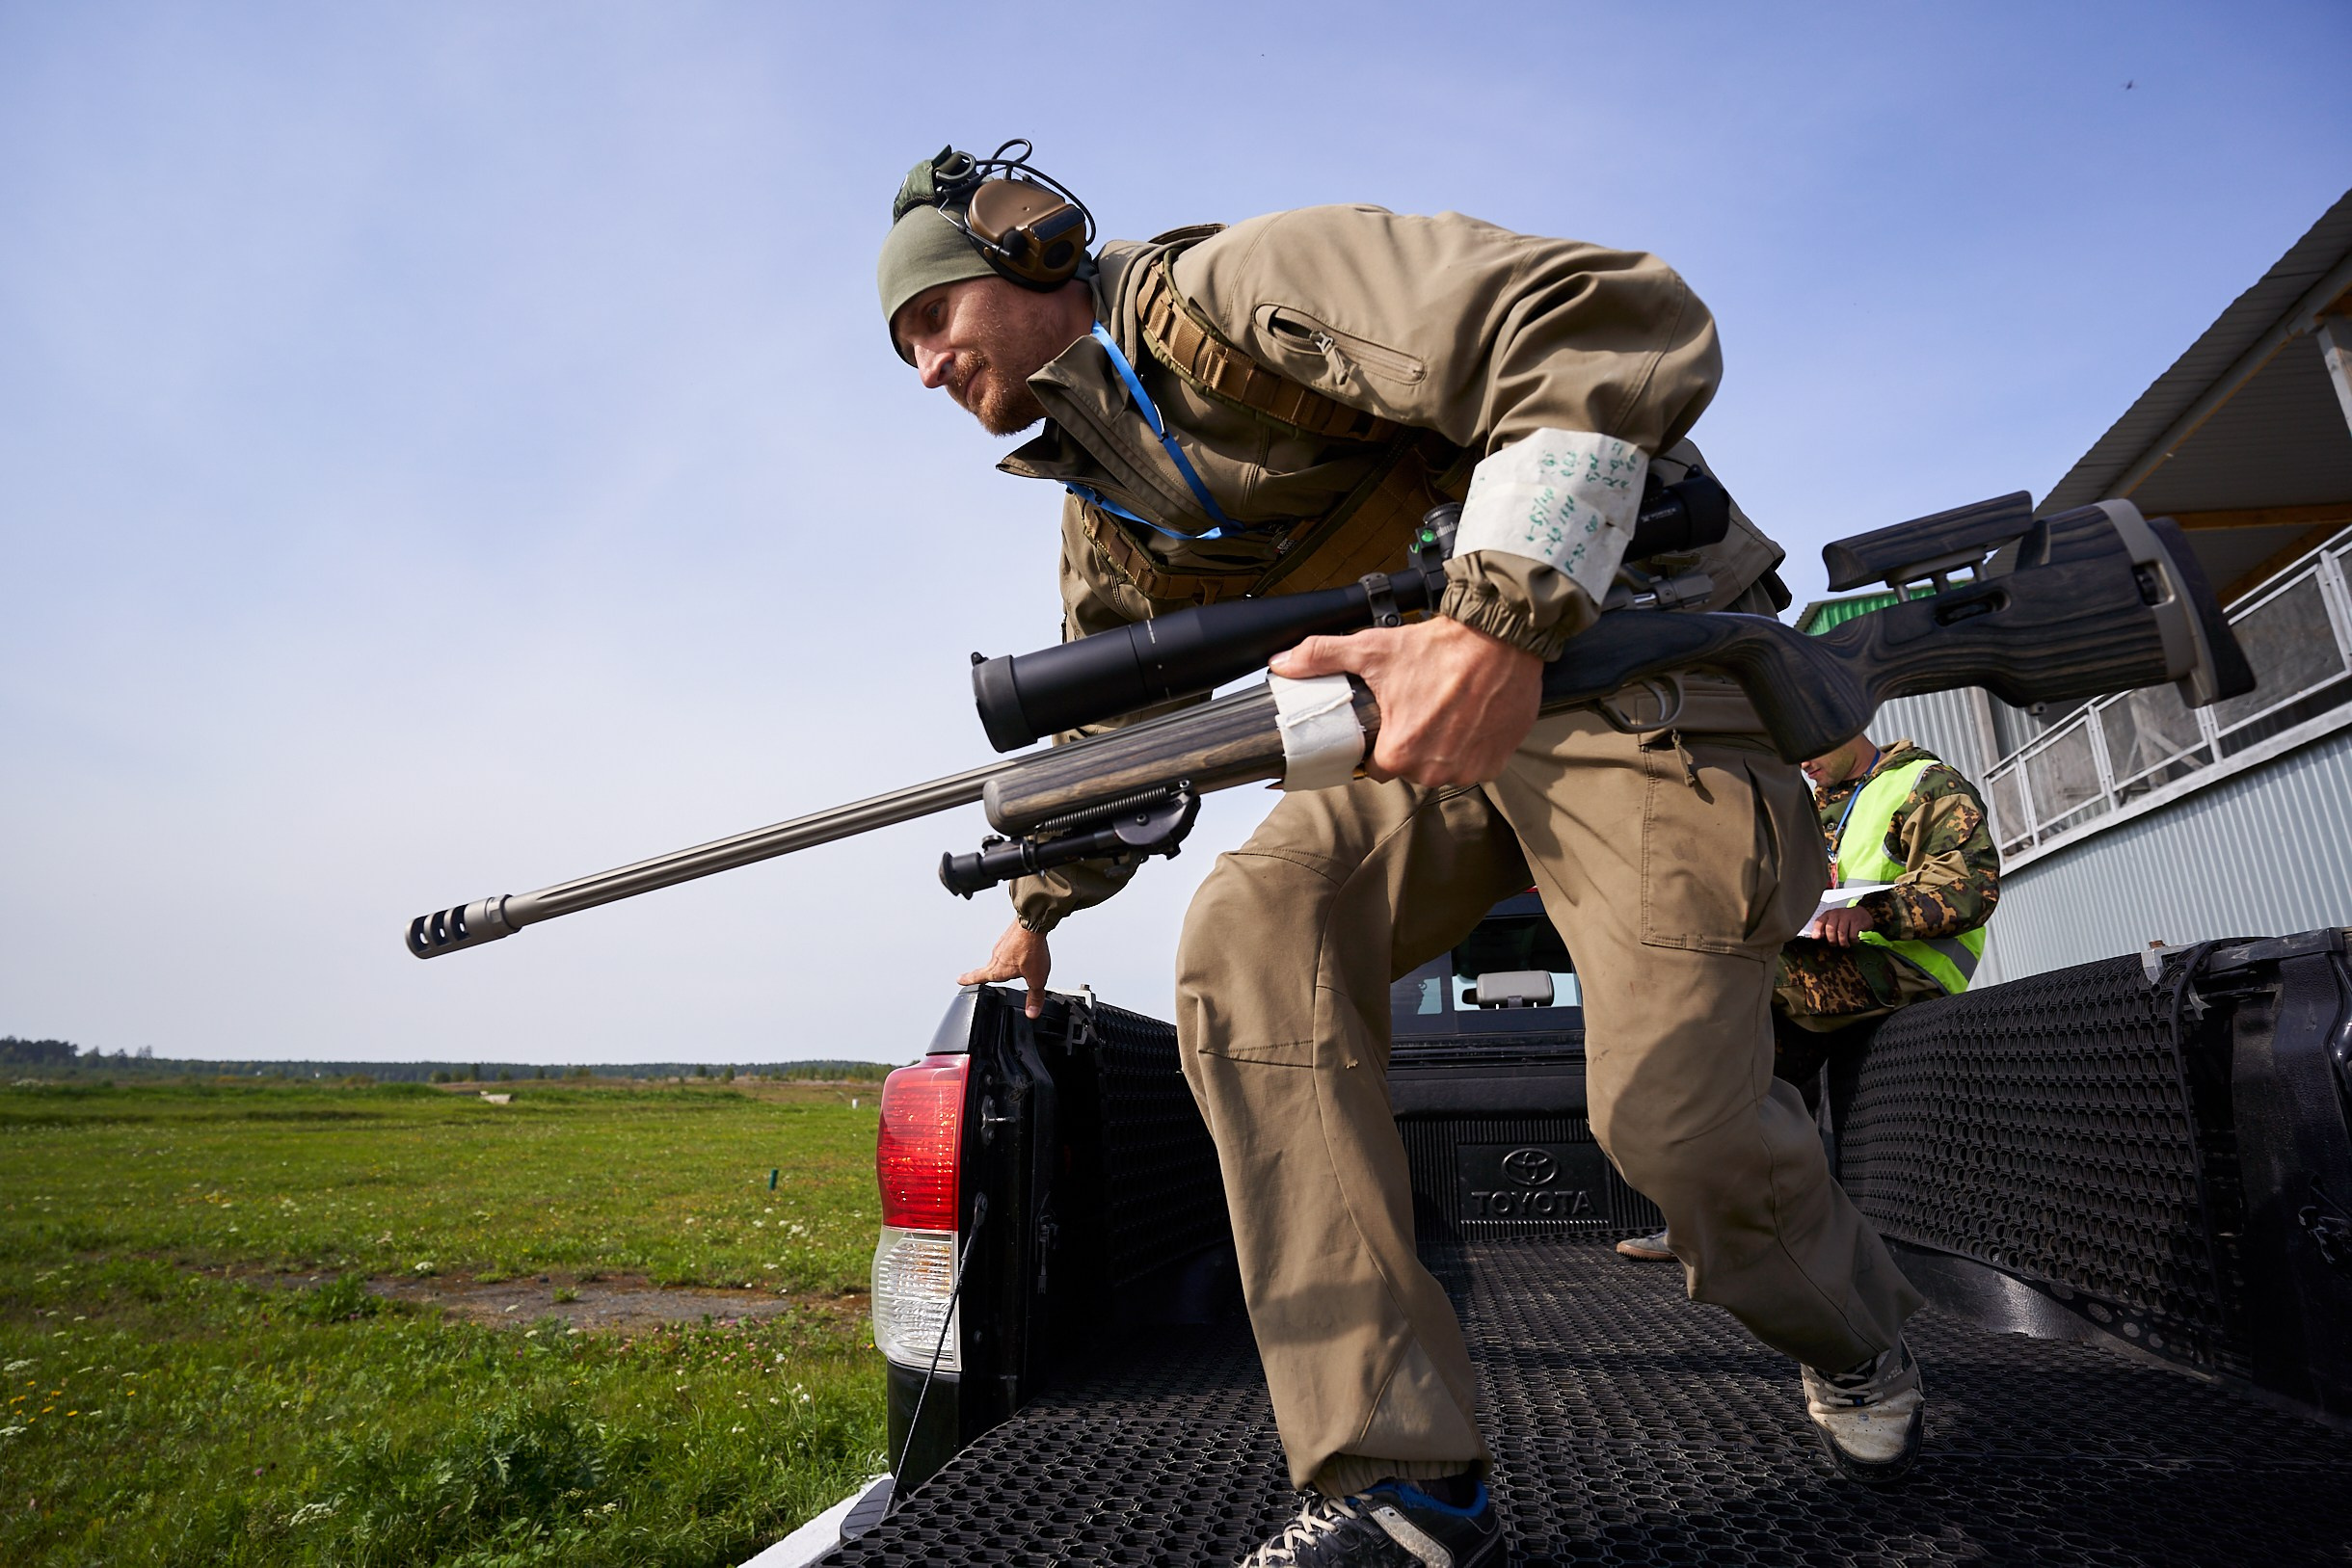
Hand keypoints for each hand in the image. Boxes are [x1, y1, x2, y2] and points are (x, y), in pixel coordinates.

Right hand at [957, 920, 1050, 1017]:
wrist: (1034, 923)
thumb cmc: (1030, 949)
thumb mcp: (1036, 979)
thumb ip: (1034, 996)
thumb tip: (1031, 1012)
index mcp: (997, 969)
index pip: (978, 978)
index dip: (968, 980)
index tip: (959, 980)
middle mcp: (996, 956)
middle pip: (990, 967)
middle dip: (991, 973)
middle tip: (986, 976)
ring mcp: (1003, 944)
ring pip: (1001, 956)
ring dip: (1006, 961)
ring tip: (1014, 964)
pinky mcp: (1010, 935)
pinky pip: (1010, 946)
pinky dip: (1015, 950)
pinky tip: (1024, 950)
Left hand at [1269, 617, 1541, 786]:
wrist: (1500, 638)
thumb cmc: (1439, 648)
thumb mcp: (1373, 649)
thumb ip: (1321, 657)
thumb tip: (1282, 664)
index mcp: (1399, 753)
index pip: (1376, 766)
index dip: (1380, 743)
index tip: (1388, 722)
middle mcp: (1434, 770)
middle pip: (1410, 767)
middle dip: (1411, 741)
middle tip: (1419, 706)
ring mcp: (1469, 768)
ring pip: (1442, 767)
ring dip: (1441, 746)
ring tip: (1446, 709)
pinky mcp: (1496, 762)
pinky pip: (1474, 763)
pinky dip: (1471, 746)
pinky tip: (1469, 718)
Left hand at [1813, 905, 1875, 946]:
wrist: (1862, 913)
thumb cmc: (1845, 919)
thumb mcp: (1833, 921)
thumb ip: (1823, 928)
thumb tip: (1815, 937)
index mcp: (1828, 914)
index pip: (1819, 922)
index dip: (1817, 931)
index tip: (1817, 938)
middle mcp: (1836, 914)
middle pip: (1830, 929)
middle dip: (1832, 940)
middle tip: (1835, 944)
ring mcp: (1847, 917)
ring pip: (1841, 933)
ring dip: (1842, 942)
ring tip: (1844, 944)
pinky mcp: (1856, 922)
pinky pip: (1852, 935)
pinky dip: (1853, 941)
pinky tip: (1853, 940)